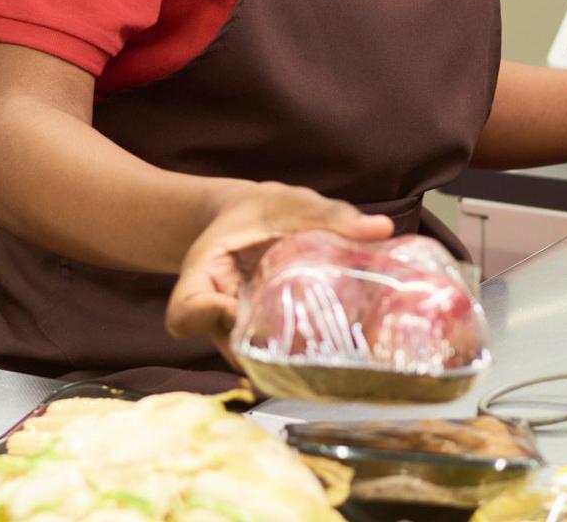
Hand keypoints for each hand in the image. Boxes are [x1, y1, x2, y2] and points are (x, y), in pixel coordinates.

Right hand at [166, 182, 393, 351]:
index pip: (185, 313)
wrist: (247, 223)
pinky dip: (308, 360)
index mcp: (203, 276)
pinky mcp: (263, 340)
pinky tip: (347, 355)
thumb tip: (381, 228)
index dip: (205, 318)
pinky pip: (278, 359)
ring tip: (341, 359)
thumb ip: (330, 215)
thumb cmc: (261, 211)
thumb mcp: (288, 203)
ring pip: (258, 362)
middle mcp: (217, 314)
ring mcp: (240, 332)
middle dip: (270, 355)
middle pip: (229, 349)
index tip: (234, 309)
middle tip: (318, 349)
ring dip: (294, 364)